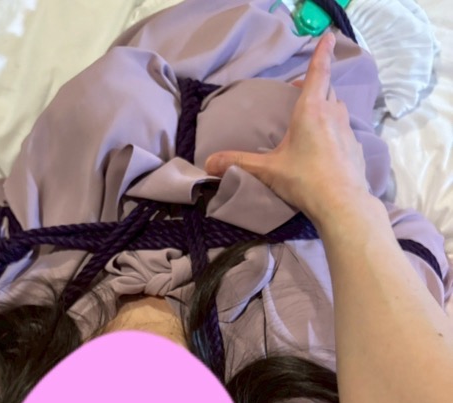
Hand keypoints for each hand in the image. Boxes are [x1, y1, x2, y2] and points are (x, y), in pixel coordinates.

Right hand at [205, 33, 370, 222]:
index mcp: (311, 110)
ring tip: (313, 122)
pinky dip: (336, 134)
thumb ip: (238, 163)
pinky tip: (326, 151)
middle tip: (301, 93)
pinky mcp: (356, 150)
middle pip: (327, 91)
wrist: (341, 204)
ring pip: (338, 111)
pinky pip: (345, 133)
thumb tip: (208, 164)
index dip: (322, 53)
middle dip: (316, 88)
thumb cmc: (304, 180)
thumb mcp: (267, 170)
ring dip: (327, 110)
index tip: (329, 36)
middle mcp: (333, 115)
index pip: (318, 72)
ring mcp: (348, 132)